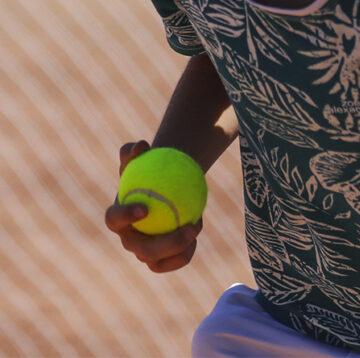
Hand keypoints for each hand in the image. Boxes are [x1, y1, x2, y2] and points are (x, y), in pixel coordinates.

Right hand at [104, 141, 202, 273]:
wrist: (162, 185)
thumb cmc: (148, 169)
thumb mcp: (140, 156)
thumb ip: (134, 150)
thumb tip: (140, 146)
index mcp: (117, 218)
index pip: (114, 220)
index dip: (125, 217)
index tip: (145, 208)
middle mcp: (128, 239)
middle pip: (141, 250)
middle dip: (165, 244)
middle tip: (188, 226)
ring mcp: (144, 252)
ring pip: (158, 261)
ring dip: (179, 249)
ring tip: (196, 227)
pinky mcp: (161, 259)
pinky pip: (174, 260)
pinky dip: (187, 249)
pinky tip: (198, 228)